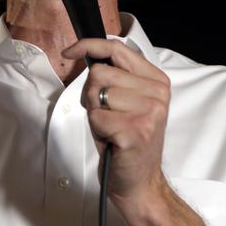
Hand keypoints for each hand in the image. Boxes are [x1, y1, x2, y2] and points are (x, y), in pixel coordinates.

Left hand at [62, 39, 170, 204]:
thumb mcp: (122, 100)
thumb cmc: (124, 139)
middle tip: (106, 115)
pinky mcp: (136, 131)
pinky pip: (96, 116)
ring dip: (94, 112)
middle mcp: (157, 93)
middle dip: (91, 94)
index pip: (117, 48)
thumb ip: (112, 75)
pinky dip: (96, 128)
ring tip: (110, 127)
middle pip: (99, 72)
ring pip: (95, 93)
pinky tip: (111, 139)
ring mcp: (149, 112)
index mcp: (155, 80)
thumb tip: (83, 52)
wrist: (138, 180)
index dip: (88, 46)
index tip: (69, 51)